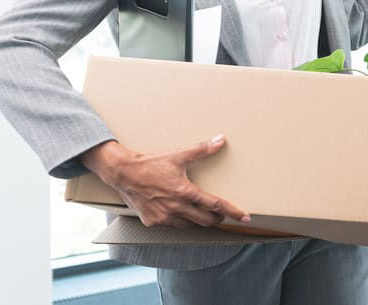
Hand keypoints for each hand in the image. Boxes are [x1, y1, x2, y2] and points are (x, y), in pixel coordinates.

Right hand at [80, 137, 248, 228]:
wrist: (123, 173)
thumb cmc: (151, 164)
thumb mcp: (178, 155)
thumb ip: (202, 149)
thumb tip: (221, 140)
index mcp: (184, 192)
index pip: (215, 205)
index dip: (232, 212)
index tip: (245, 217)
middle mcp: (175, 208)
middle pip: (206, 220)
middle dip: (217, 218)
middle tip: (221, 213)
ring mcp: (163, 217)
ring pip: (190, 226)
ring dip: (199, 221)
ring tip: (203, 213)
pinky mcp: (153, 222)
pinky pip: (174, 226)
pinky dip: (181, 221)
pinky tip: (182, 213)